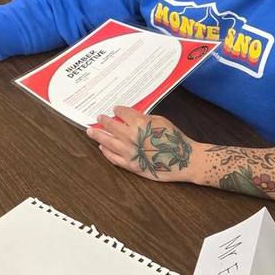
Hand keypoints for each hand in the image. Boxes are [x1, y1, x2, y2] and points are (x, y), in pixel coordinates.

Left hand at [87, 106, 201, 183]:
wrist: (184, 160)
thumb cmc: (175, 139)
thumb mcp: (160, 120)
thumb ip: (143, 118)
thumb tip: (131, 117)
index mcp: (139, 123)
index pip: (122, 113)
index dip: (118, 110)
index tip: (115, 109)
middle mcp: (131, 136)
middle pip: (110, 125)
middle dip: (103, 120)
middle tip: (98, 117)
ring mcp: (129, 151)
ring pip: (107, 141)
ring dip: (97, 135)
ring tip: (90, 131)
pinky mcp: (130, 165)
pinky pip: (113, 157)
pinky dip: (106, 151)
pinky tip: (102, 147)